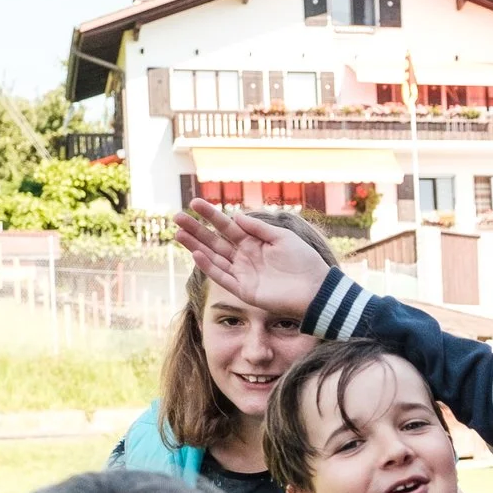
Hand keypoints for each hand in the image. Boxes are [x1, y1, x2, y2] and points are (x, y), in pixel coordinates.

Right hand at [172, 199, 331, 317]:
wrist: (316, 289)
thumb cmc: (303, 261)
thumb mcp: (282, 237)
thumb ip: (258, 228)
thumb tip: (236, 216)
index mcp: (253, 242)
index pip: (227, 226)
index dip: (211, 215)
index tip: (194, 202)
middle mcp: (244, 257)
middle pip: (214, 241)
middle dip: (196, 230)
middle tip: (176, 217)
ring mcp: (242, 274)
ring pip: (213, 258)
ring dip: (195, 246)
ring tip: (178, 233)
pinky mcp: (244, 290)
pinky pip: (222, 277)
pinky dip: (209, 266)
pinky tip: (197, 254)